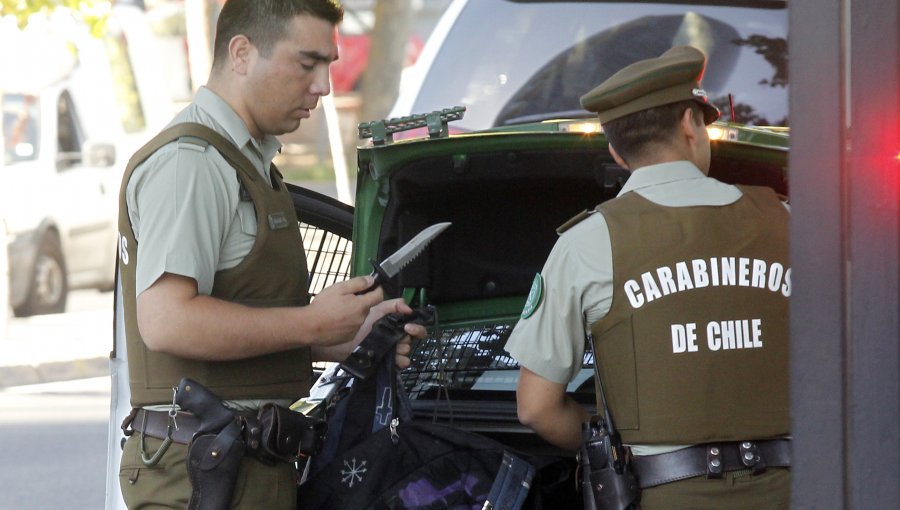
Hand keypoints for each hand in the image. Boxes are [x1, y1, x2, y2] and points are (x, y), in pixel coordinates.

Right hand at [306, 276, 383, 346]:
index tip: (374, 286)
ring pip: (359, 317)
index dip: (378, 289)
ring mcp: (355, 330)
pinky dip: (347, 323)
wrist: (309, 327)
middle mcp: (361, 319)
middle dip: (360, 301)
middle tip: (345, 297)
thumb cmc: (323, 306)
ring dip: (353, 312)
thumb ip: (358, 283)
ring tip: (337, 309)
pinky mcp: (348, 337)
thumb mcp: (339, 288)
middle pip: (367, 307)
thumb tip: (371, 280)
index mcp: (361, 306)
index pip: (379, 296)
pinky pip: (352, 327)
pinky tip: (336, 320)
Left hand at [311, 298, 428, 363]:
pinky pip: (395, 362)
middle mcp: (386, 330)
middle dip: (415, 332)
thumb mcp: (347, 295)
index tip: (407, 318)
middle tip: (406, 333)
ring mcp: (382, 344)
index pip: (404, 313)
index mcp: (382, 314)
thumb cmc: (332, 314)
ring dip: (406, 347)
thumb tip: (380, 286)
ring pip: (404, 347)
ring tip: (399, 348)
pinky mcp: (378, 357)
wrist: (321, 334)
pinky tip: (397, 360)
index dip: (411, 316)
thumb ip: (364, 289)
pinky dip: (400, 362)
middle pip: (410, 332)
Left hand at [352, 299, 427, 368]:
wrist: (346, 339)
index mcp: (396, 326)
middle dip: (406, 339)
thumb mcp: (377, 309)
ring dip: (401, 349)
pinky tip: (392, 357)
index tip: (408, 327)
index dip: (416, 328)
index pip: (415, 327)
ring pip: (407, 351)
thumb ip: (394, 305)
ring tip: (391, 348)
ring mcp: (392, 350)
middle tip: (397, 339)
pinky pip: (402, 363)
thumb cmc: (360, 323)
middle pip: (411, 340)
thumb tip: (409, 308)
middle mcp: (396, 338)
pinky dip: (400, 360)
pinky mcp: (388, 361)